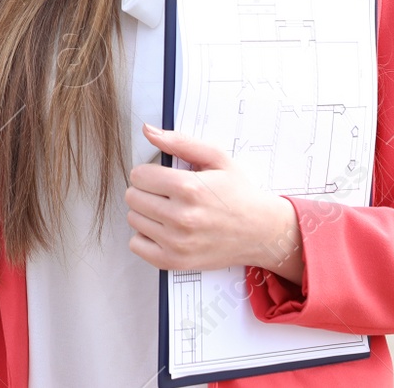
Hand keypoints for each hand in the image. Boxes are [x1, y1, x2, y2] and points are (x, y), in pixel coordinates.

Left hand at [125, 122, 303, 283]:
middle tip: (166, 194)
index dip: (149, 172)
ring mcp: (177, 243)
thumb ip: (180, 142)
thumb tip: (148, 130)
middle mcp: (181, 217)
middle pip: (133, 197)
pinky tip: (164, 230)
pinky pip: (136, 245)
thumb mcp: (216, 158)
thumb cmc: (238, 193)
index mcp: (189, 188)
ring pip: (133, 219)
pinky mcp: (174, 262)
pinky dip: (145, 237)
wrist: (260, 231)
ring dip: (146, 213)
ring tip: (169, 210)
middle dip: (146, 191)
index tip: (163, 177)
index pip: (138, 175)